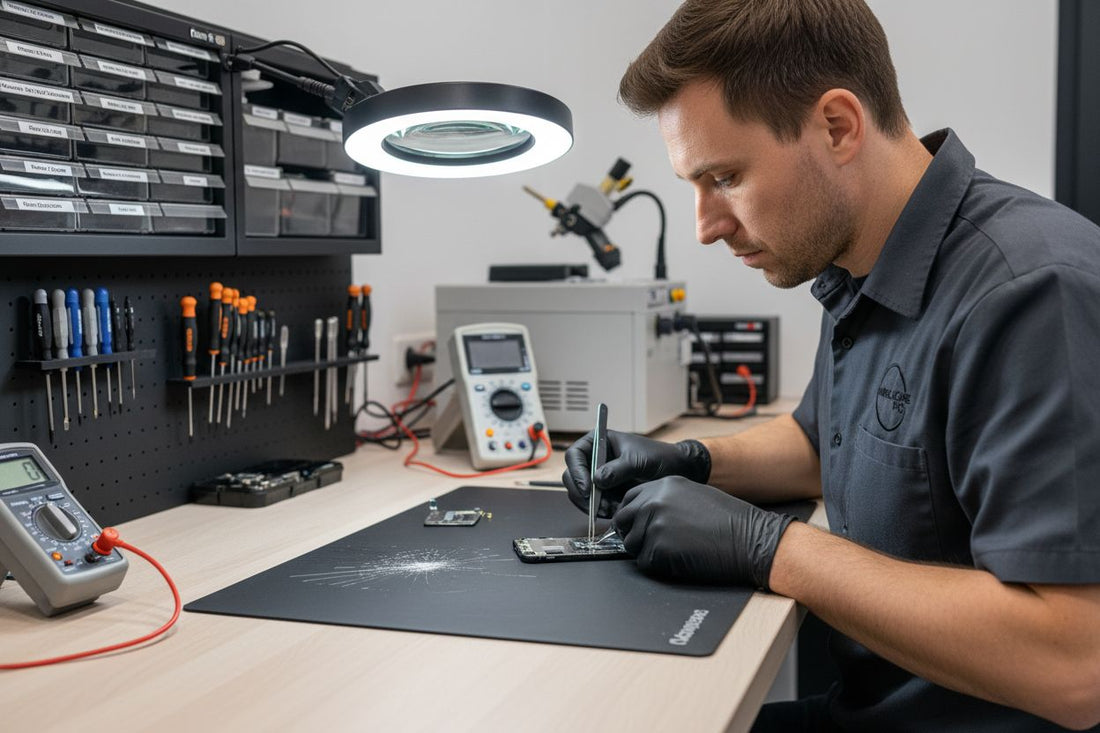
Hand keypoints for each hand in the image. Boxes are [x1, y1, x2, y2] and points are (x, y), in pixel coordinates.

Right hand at [561, 430, 710, 516]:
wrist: (676, 472)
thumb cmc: (659, 457)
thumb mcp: (639, 460)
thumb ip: (619, 469)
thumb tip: (597, 480)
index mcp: (599, 442)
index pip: (575, 455)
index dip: (576, 471)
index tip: (586, 487)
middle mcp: (595, 460)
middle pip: (572, 476)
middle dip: (581, 493)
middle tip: (595, 505)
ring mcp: (598, 478)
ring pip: (580, 494)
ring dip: (591, 505)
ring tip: (610, 509)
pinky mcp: (605, 494)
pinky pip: (593, 505)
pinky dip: (599, 511)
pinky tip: (614, 511)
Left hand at [612, 476, 795, 588]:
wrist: (748, 539)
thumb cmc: (728, 520)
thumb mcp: (693, 495)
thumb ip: (665, 500)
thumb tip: (643, 514)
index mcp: (662, 485)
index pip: (628, 499)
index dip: (631, 515)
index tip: (634, 525)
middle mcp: (654, 501)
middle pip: (623, 521)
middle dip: (634, 534)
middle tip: (653, 544)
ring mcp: (654, 523)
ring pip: (631, 545)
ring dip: (647, 552)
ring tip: (675, 551)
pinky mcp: (658, 547)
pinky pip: (645, 563)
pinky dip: (659, 567)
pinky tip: (680, 560)